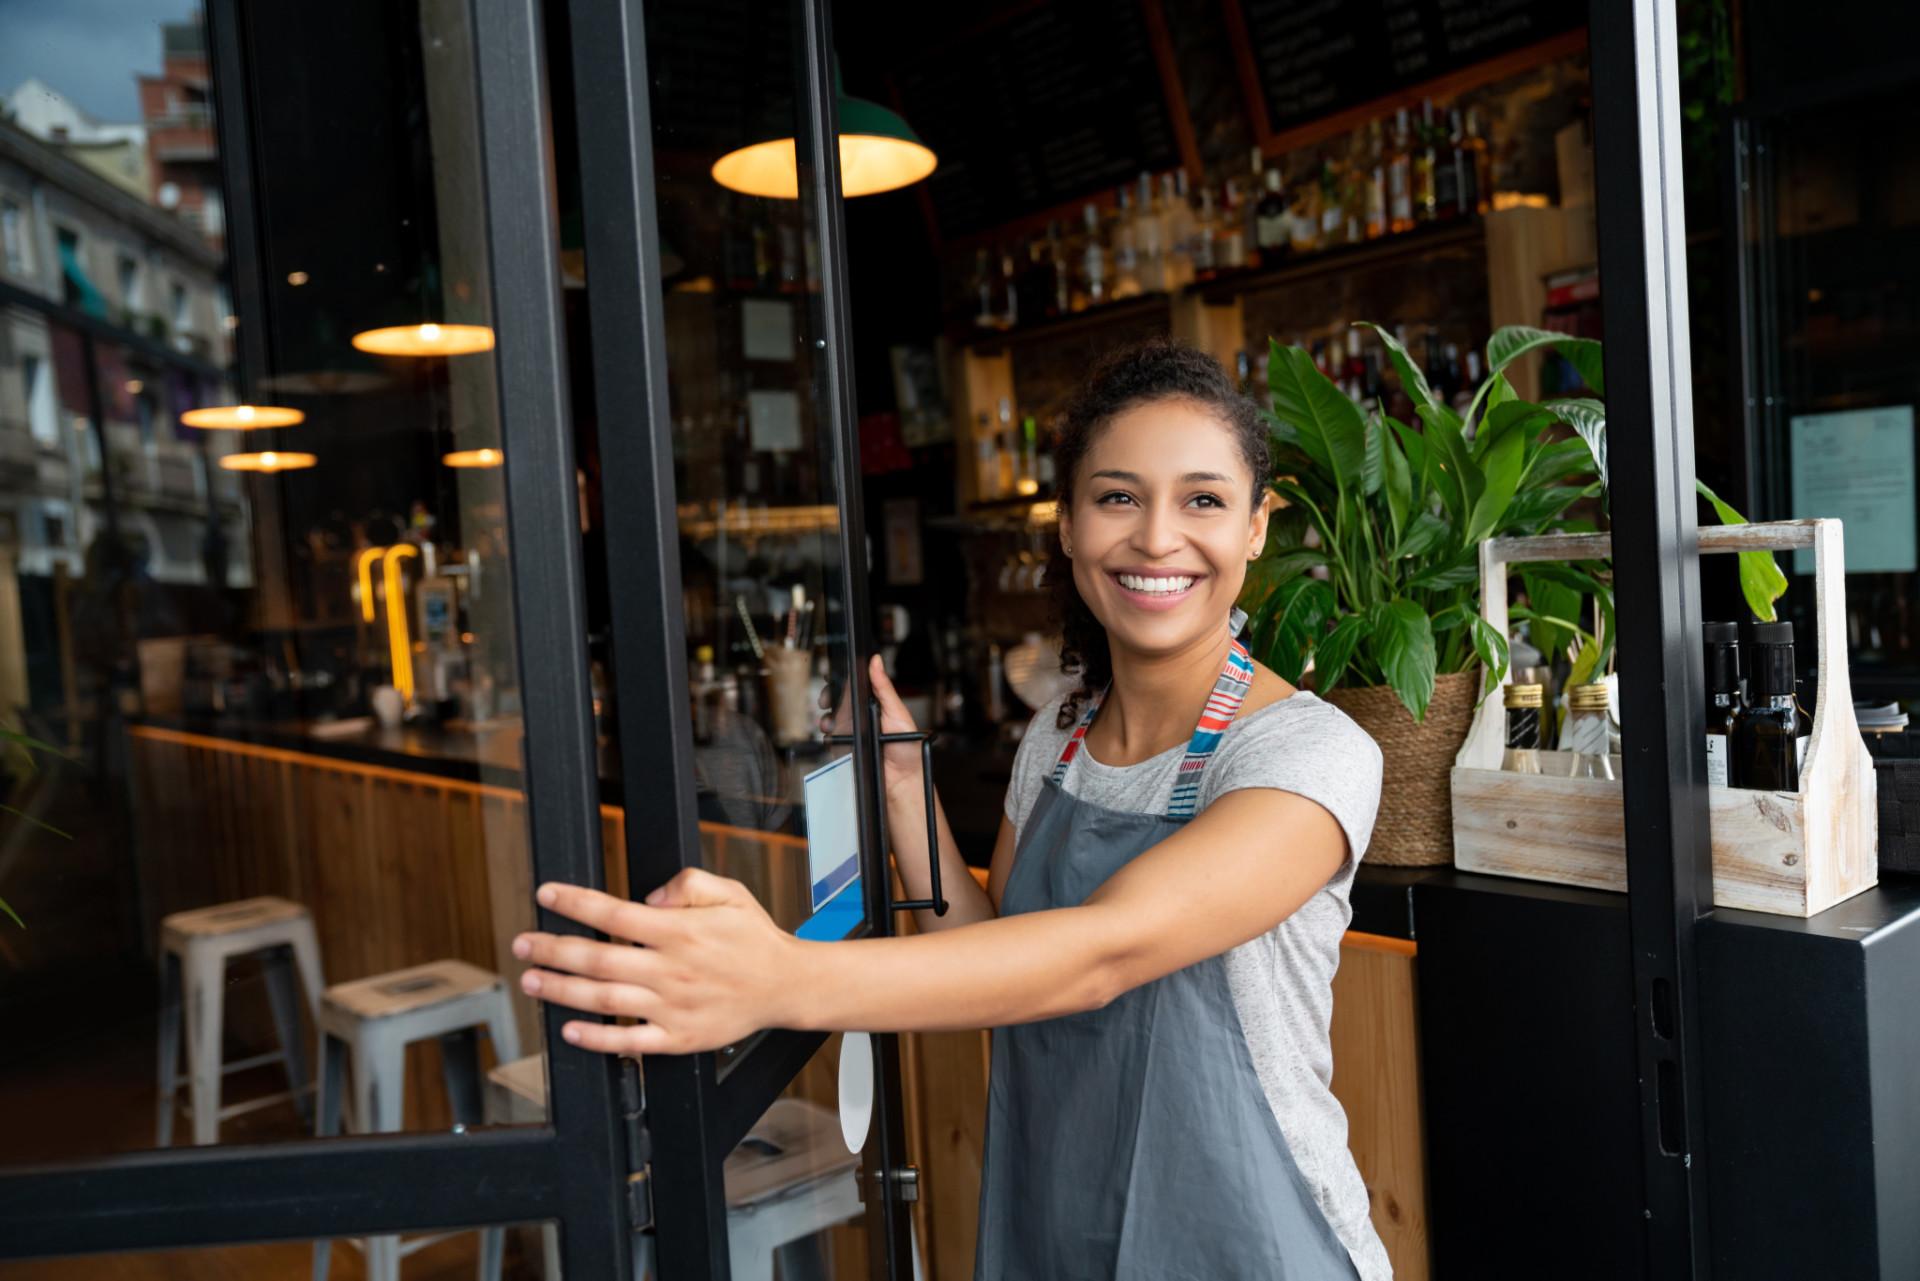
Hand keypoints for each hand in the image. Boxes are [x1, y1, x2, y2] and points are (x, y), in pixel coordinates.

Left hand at [511, 870, 799, 1055]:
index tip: (546, 894)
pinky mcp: (678, 1037)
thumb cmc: (753, 938)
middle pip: (598, 958)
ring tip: (532, 981)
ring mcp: (673, 1006)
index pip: (614, 913)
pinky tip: (570, 1030)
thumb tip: (649, 897)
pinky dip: (597, 1039)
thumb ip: (688, 883)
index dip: (575, 902)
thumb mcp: (729, 892)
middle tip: (522, 944)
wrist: (786, 985)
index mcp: (680, 931)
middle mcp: (671, 969)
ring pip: (605, 1000)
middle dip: (552, 948)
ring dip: (562, 990)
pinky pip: (630, 1041)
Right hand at [817, 655, 925, 800]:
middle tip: (827, 699)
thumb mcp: (897, 712)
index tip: (835, 675)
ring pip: (831, 717)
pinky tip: (831, 734)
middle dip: (829, 696)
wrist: (903, 782)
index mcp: (876, 704)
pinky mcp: (845, 748)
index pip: (856, 686)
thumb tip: (876, 661)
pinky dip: (827, 734)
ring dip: (826, 716)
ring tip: (830, 720)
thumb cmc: (908, 749)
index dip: (843, 679)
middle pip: (839, 699)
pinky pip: (830, 738)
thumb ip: (884, 687)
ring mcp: (852, 732)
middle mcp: (862, 716)